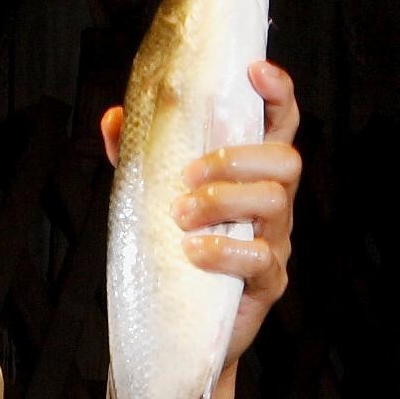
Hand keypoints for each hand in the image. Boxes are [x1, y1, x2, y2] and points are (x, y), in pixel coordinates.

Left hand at [99, 61, 302, 369]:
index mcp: (251, 173)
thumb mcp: (150, 195)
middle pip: (286, 160)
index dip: (277, 94)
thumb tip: (113, 116)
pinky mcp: (268, 282)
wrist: (178, 327)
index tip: (255, 71)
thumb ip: (136, 154)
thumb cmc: (172, 248)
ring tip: (181, 216)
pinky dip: (224, 251)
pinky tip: (194, 252)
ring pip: (275, 201)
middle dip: (236, 158)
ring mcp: (275, 241)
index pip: (279, 123)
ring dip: (224, 200)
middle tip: (188, 177)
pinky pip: (261, 258)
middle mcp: (272, 202)